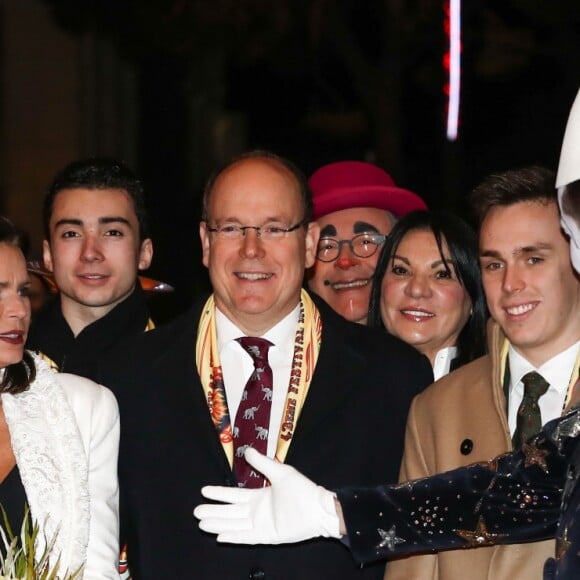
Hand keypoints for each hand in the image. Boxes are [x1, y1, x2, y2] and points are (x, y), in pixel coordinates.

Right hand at [193, 448, 340, 543]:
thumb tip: (248, 450)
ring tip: (202, 523)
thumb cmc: (302, 489)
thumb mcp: (280, 473)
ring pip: (234, 524)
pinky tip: (220, 536)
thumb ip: (263, 464)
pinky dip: (234, 536)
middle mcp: (257, 511)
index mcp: (259, 496)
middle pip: (230, 512)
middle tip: (196, 511)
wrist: (318, 508)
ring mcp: (261, 524)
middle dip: (213, 511)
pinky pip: (247, 537)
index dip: (219, 494)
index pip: (233, 496)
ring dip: (219, 524)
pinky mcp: (268, 536)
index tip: (204, 491)